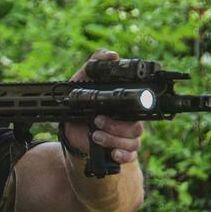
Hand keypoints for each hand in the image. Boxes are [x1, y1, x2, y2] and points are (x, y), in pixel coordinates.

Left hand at [63, 49, 145, 164]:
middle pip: (137, 126)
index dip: (142, 105)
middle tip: (97, 121)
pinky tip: (111, 152)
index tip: (131, 102)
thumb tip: (112, 55)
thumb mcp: (81, 81)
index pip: (142, 104)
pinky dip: (122, 155)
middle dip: (116, 126)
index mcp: (124, 105)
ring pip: (133, 141)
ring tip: (95, 135)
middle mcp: (129, 121)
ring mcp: (125, 137)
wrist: (68, 129)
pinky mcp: (120, 151)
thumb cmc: (78, 103)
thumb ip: (93, 65)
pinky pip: (130, 156)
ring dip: (113, 139)